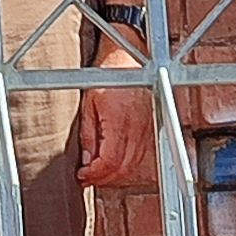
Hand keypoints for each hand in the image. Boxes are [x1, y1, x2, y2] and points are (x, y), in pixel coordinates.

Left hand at [77, 15, 151, 188]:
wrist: (129, 56)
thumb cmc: (106, 74)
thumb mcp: (88, 103)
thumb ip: (88, 134)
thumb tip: (86, 161)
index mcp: (120, 120)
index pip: (110, 161)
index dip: (95, 174)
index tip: (82, 176)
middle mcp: (138, 127)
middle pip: (124, 169)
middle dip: (104, 179)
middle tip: (88, 178)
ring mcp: (148, 128)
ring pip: (135, 166)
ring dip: (116, 174)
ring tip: (98, 171)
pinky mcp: (153, 128)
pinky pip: (142, 156)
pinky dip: (128, 164)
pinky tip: (114, 162)